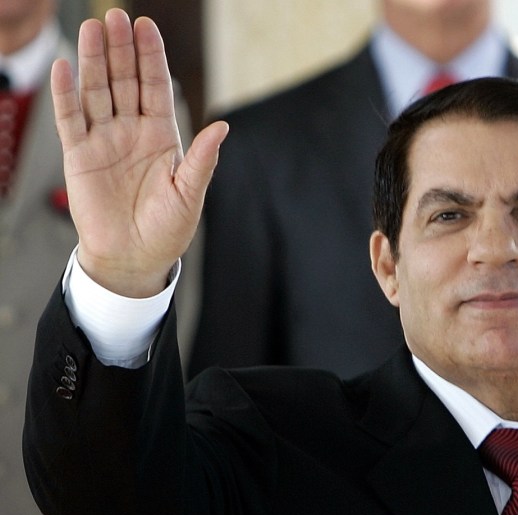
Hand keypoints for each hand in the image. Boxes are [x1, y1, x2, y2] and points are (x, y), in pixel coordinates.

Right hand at [52, 8, 227, 296]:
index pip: (156, 87)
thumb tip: (222, 126)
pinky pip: (70, 120)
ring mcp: (104, 141)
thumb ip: (202, 160)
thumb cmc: (166, 230)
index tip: (147, 27)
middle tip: (116, 17)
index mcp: (162, 136)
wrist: (135, 258)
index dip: (151, 58)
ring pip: (96, 92)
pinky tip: (65, 67)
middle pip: (125, 81)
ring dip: (93, 61)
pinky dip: (66, 95)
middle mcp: (132, 132)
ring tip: (91, 29)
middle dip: (121, 49)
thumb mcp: (190, 194)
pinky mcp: (79, 156)